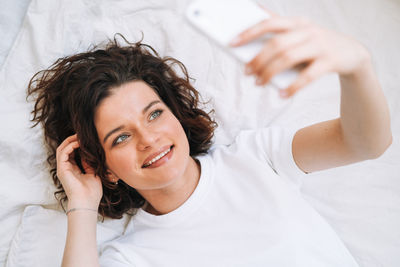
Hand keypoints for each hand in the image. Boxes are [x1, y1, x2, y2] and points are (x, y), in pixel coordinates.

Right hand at [56, 134, 102, 208]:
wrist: (87, 201)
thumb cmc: (92, 191)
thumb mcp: (93, 173)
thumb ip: (89, 163)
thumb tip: (89, 152)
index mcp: (73, 170)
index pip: (72, 153)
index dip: (78, 144)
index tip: (87, 139)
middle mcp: (66, 168)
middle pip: (65, 149)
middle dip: (73, 140)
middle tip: (82, 134)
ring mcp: (63, 169)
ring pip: (62, 149)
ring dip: (70, 141)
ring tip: (80, 136)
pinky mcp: (62, 169)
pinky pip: (63, 153)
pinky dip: (70, 146)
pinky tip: (78, 143)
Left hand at [230, 8, 370, 96]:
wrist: (353, 54)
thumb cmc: (317, 45)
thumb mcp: (300, 34)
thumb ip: (280, 30)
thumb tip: (255, 15)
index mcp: (297, 23)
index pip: (269, 23)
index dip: (249, 33)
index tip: (231, 44)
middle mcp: (308, 31)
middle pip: (277, 44)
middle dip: (258, 59)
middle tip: (246, 73)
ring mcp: (320, 45)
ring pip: (288, 58)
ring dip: (270, 73)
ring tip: (259, 83)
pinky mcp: (331, 62)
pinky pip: (308, 76)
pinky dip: (293, 87)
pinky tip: (282, 95)